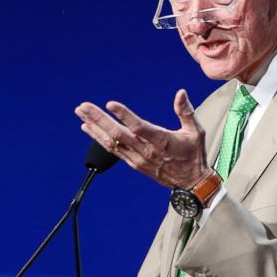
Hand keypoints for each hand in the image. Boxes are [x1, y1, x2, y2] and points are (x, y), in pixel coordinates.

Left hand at [74, 89, 209, 188]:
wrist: (191, 183)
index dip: (124, 116)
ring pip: (111, 142)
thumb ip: (186, 111)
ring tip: (80, 113)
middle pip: (118, 134)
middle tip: (83, 106)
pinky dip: (99, 139)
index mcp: (162, 141)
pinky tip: (87, 128)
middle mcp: (146, 151)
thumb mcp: (196, 131)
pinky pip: (112, 150)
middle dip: (99, 119)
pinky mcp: (133, 163)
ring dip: (94, 127)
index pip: (139, 127)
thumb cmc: (194, 155)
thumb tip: (180, 92)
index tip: (110, 104)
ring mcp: (137, 158)